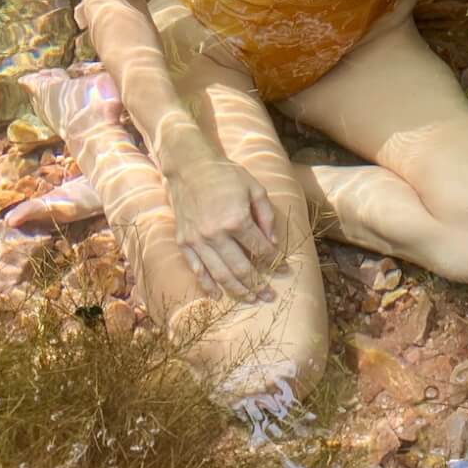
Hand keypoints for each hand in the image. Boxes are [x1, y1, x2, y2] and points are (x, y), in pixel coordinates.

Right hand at [163, 151, 279, 301]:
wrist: (190, 167)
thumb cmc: (226, 175)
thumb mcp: (255, 189)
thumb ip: (266, 217)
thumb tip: (274, 244)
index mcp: (236, 220)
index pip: (260, 249)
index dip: (274, 262)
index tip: (284, 270)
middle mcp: (215, 235)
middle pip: (240, 268)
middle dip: (258, 285)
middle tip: (270, 297)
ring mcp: (197, 241)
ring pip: (220, 274)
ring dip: (237, 290)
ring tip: (251, 300)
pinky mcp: (184, 242)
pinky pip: (196, 269)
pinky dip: (207, 284)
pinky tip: (218, 295)